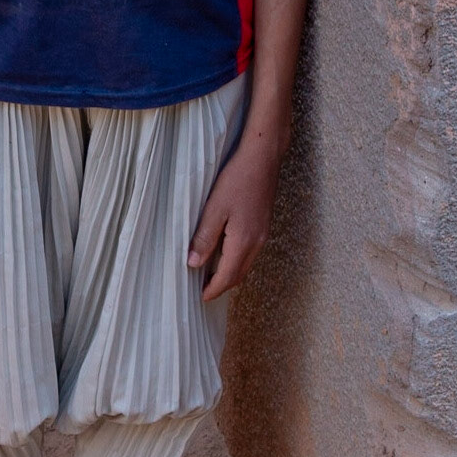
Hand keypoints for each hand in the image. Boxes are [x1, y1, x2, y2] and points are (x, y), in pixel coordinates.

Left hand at [187, 132, 282, 301]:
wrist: (263, 159)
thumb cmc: (237, 180)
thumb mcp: (215, 209)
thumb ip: (205, 238)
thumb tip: (193, 264)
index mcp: (244, 242)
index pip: (227, 276)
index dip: (213, 289)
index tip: (200, 298)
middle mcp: (257, 242)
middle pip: (239, 274)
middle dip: (222, 286)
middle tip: (203, 291)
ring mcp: (262, 234)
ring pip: (246, 264)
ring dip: (229, 273)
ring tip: (210, 275)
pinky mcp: (263, 225)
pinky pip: (250, 252)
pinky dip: (237, 260)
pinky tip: (224, 253)